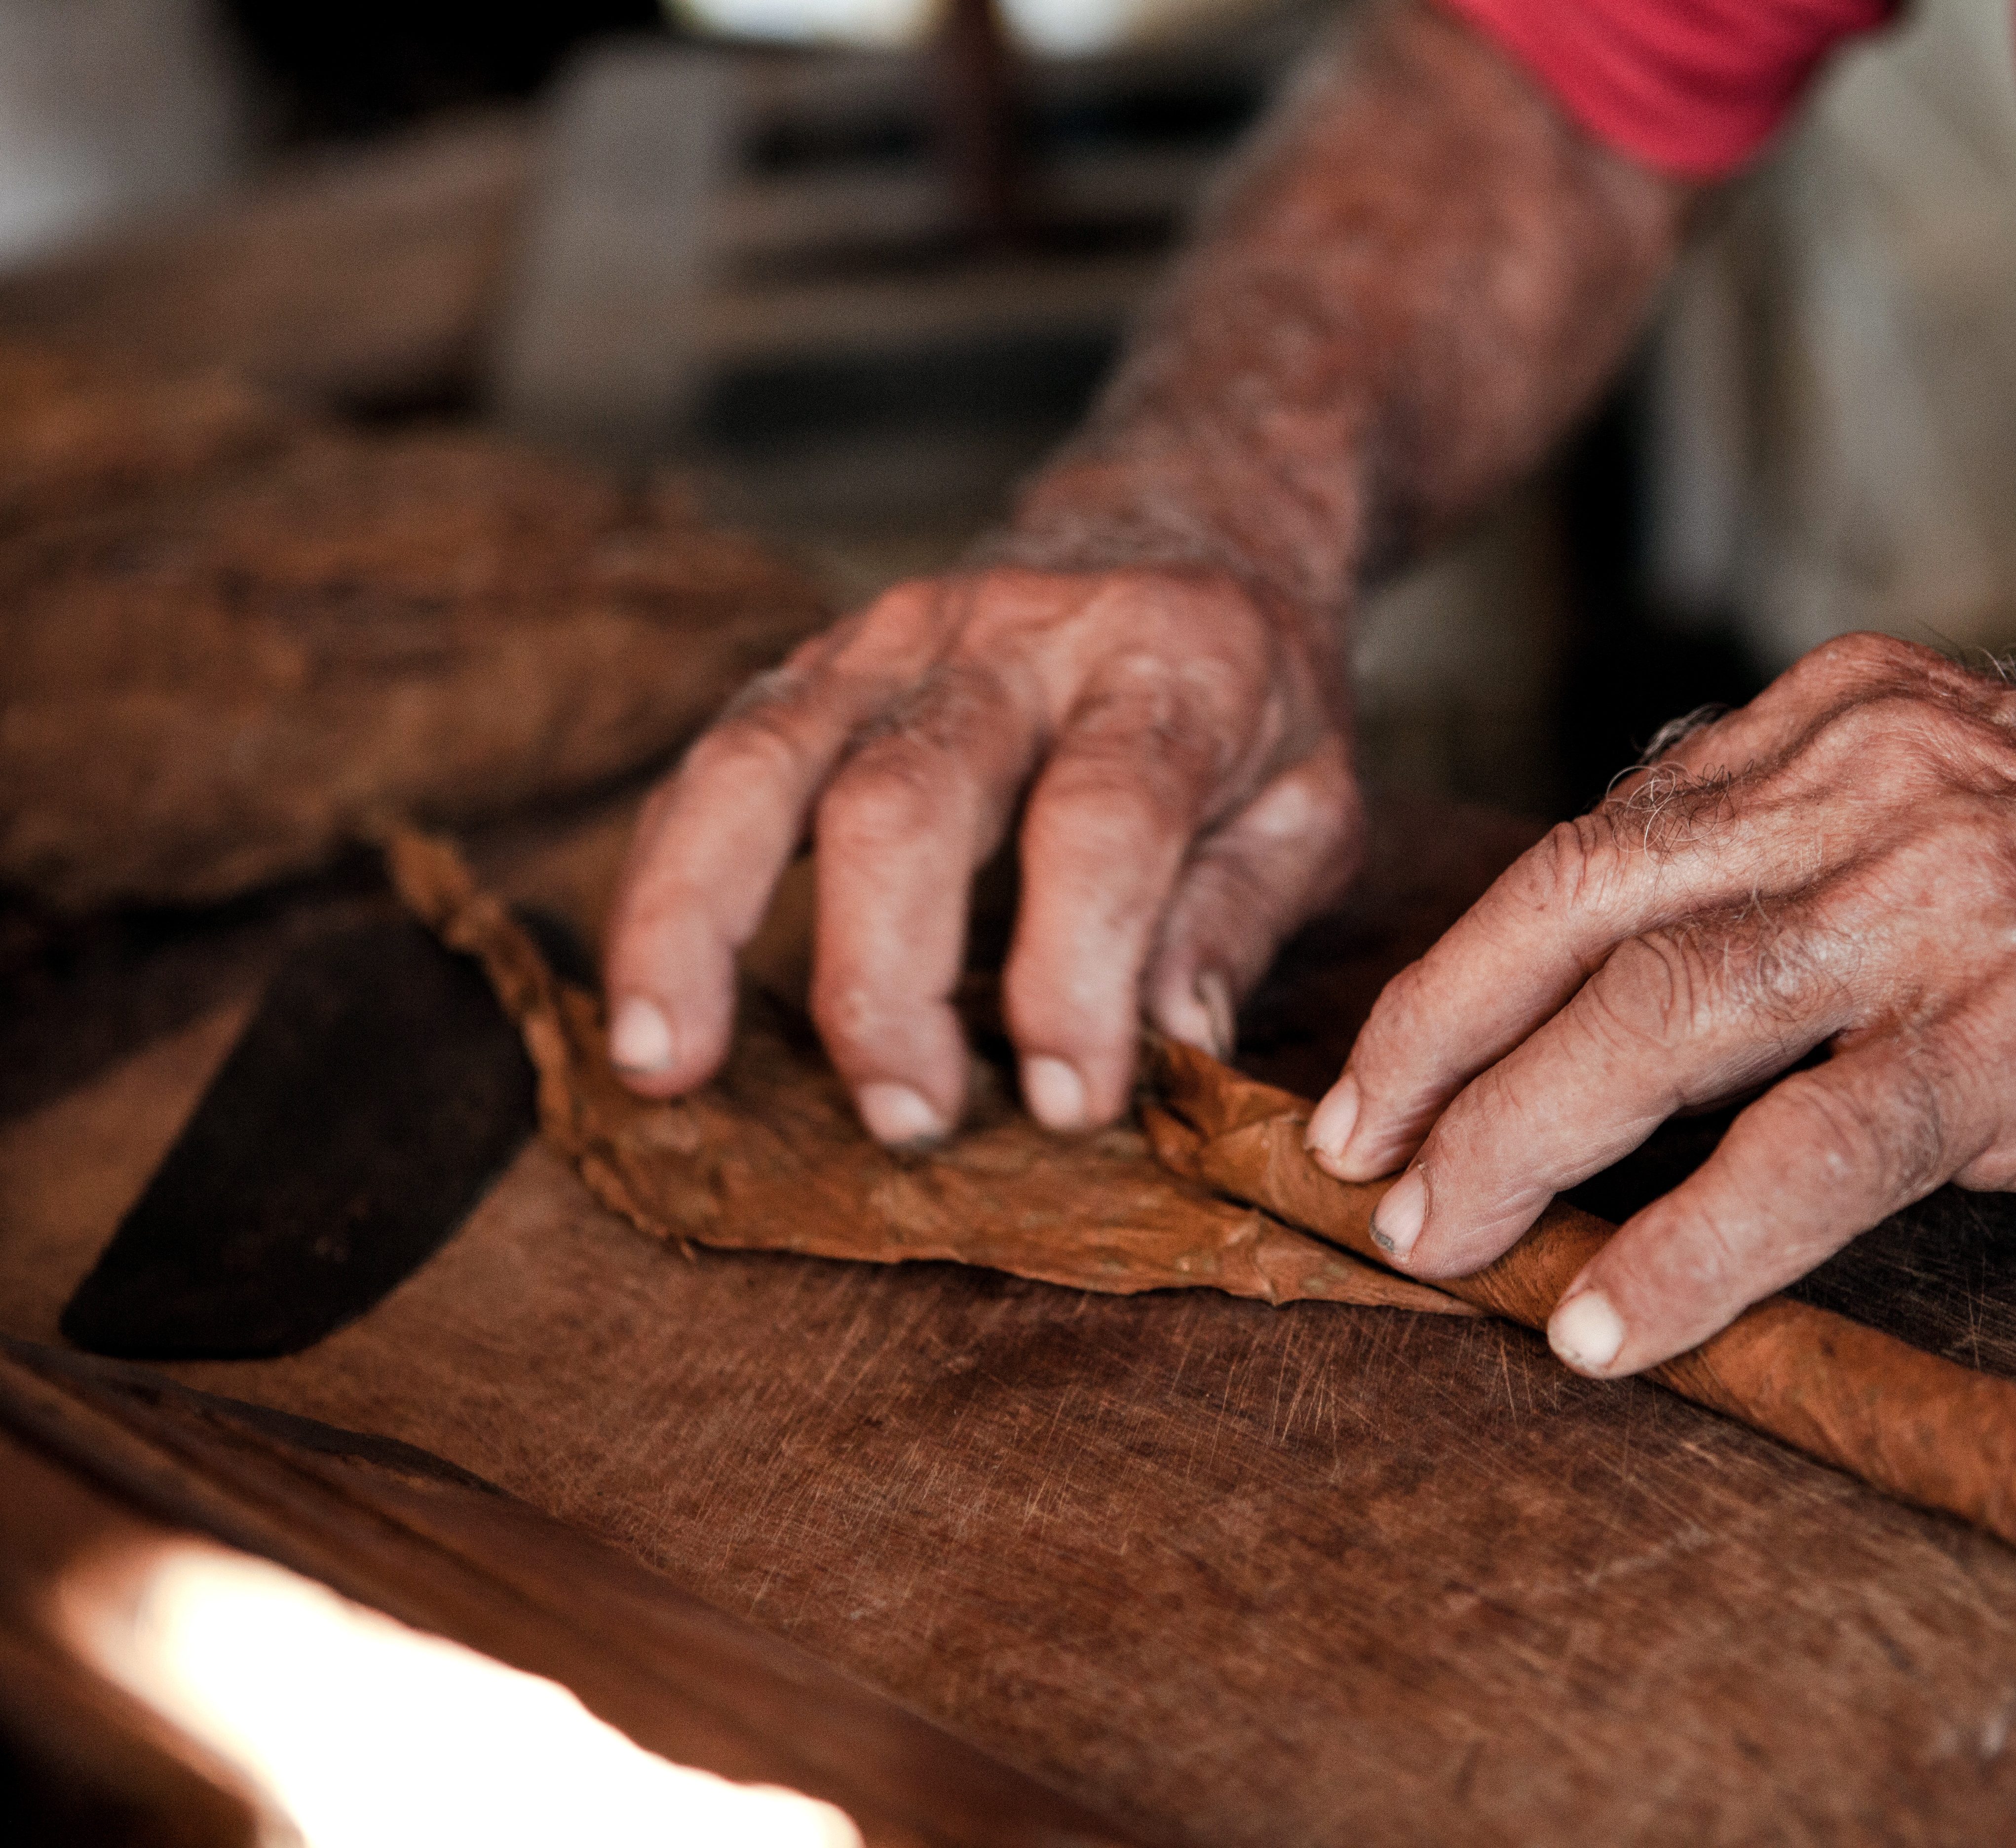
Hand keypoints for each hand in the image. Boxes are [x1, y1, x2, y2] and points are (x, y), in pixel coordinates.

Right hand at [603, 564, 1359, 1138]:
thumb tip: (1174, 1047)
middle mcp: (1014, 637)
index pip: (1102, 821)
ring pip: (759, 763)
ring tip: (668, 1064)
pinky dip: (666, 884)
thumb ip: (1240, 917)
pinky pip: (712, 766)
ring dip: (699, 922)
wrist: (1187, 526)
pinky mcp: (813, 662)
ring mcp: (892, 638)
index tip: (1069, 1105)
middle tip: (909, 1121)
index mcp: (1165, 667)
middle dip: (887, 979)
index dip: (1074, 973)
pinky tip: (650, 1005)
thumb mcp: (1313, 800)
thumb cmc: (1252, 702)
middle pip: (906, 800)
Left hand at [1303, 633, 2015, 1379]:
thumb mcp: (1957, 809)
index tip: (1385, 1068)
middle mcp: (1870, 783)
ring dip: (1518, 1140)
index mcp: (1840, 718)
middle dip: (1437, 1044)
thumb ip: (1791, 850)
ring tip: (1436, 1242)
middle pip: (1580, 909)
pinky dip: (1688, 1245)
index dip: (1465, 966)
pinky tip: (1611, 1322)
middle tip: (1352, 1159)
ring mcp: (1943, 901)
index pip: (1594, 840)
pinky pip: (1806, 1149)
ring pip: (1661, 1016)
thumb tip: (1616, 946)